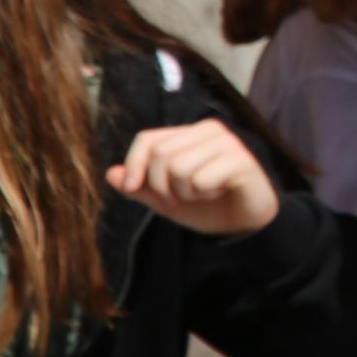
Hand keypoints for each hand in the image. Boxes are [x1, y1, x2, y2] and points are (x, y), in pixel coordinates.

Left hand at [107, 121, 279, 235]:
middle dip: (162, 187)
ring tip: (203, 193)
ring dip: (185, 192)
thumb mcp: (167, 200)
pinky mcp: (241, 160)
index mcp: (190, 133)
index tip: (130, 188)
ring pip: (179, 167)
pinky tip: (220, 192)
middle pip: (161, 155)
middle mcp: (209, 130)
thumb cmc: (208, 207)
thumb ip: (140, 187)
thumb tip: (111, 174)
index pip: (148, 139)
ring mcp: (227, 143)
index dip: (133, 164)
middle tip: (178, 199)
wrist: (246, 226)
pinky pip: (201, 179)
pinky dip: (204, 194)